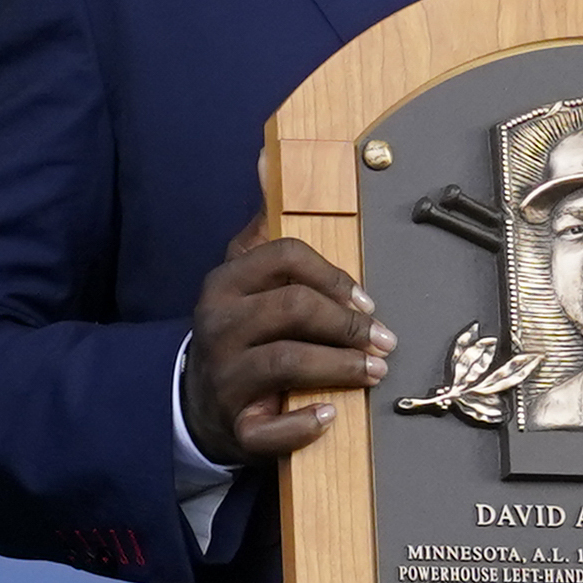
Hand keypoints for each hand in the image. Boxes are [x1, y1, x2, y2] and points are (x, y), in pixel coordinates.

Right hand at [183, 223, 391, 464]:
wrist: (198, 404)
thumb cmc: (241, 332)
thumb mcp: (244, 275)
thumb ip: (264, 223)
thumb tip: (266, 153)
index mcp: (224, 284)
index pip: (284, 258)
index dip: (334, 276)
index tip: (366, 299)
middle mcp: (217, 326)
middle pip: (293, 308)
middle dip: (347, 323)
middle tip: (383, 339)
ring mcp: (222, 377)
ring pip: (288, 361)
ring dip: (342, 367)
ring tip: (375, 372)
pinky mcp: (233, 425)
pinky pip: (270, 429)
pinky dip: (305, 425)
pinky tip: (330, 416)